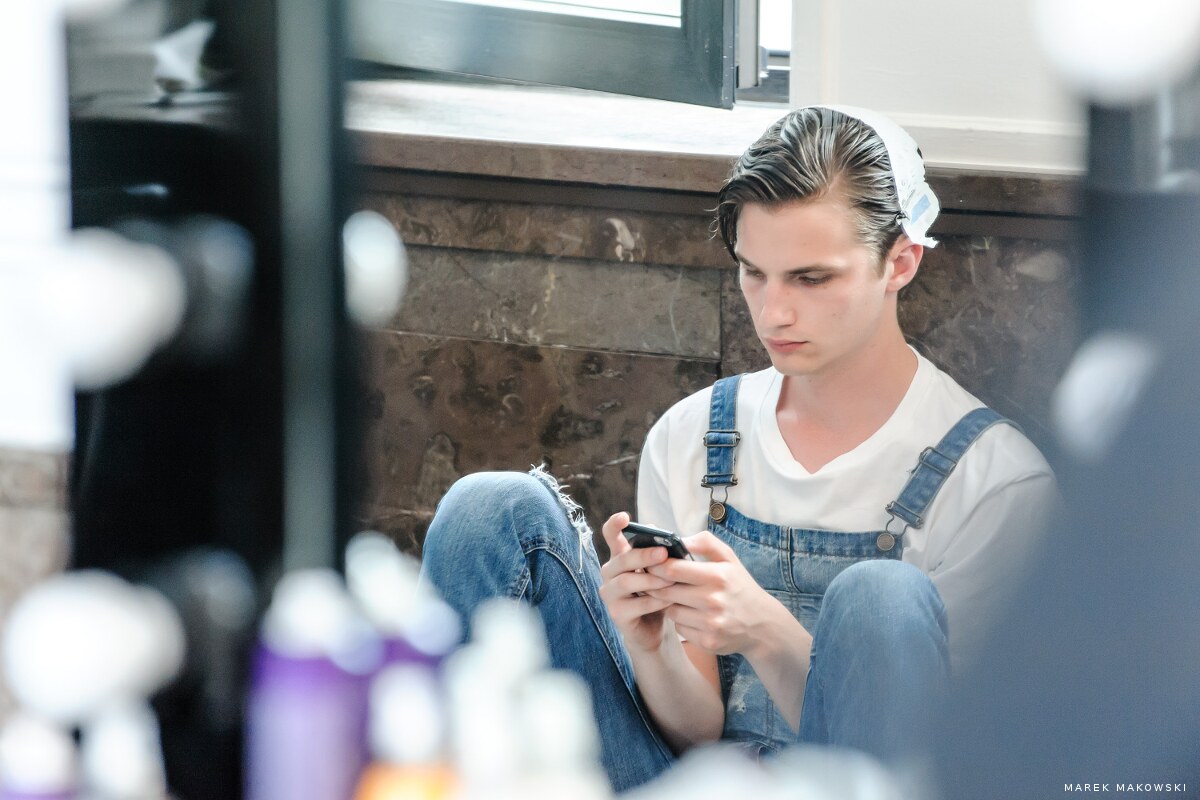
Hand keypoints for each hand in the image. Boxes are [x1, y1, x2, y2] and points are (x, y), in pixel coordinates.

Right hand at [598, 512, 677, 653]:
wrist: (653, 627)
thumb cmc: (657, 592)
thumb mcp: (659, 569)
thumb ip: (658, 551)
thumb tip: (660, 531)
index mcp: (619, 556)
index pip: (610, 535)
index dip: (614, 525)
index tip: (625, 516)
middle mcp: (610, 573)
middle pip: (621, 559)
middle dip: (643, 555)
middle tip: (664, 553)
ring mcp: (610, 594)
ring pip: (627, 582)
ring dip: (652, 580)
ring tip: (672, 581)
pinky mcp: (617, 614)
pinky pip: (637, 605)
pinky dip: (657, 602)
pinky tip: (672, 600)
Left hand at [646, 531, 785, 656]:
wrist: (763, 624)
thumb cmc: (740, 586)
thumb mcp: (729, 558)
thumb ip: (704, 542)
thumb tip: (679, 539)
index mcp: (717, 576)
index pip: (673, 569)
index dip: (656, 566)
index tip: (651, 565)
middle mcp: (713, 601)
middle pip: (667, 591)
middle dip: (658, 586)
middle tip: (656, 582)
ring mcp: (711, 623)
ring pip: (671, 611)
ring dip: (670, 604)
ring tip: (679, 597)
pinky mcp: (708, 641)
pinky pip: (680, 628)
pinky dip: (681, 621)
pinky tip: (691, 615)